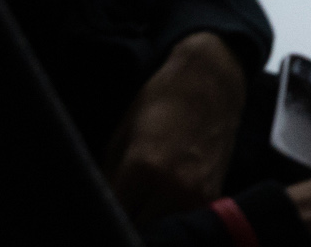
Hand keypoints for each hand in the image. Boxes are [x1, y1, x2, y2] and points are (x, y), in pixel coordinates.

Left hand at [104, 31, 245, 220]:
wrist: (214, 78)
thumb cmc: (163, 98)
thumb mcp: (122, 135)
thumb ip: (108, 179)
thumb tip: (97, 210)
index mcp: (143, 169)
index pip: (111, 218)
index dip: (100, 221)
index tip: (95, 219)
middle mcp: (173, 187)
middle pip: (137, 231)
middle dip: (123, 224)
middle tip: (117, 213)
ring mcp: (198, 194)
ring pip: (162, 233)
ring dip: (147, 226)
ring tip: (138, 209)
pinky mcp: (214, 195)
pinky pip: (183, 222)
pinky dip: (168, 220)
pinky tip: (159, 205)